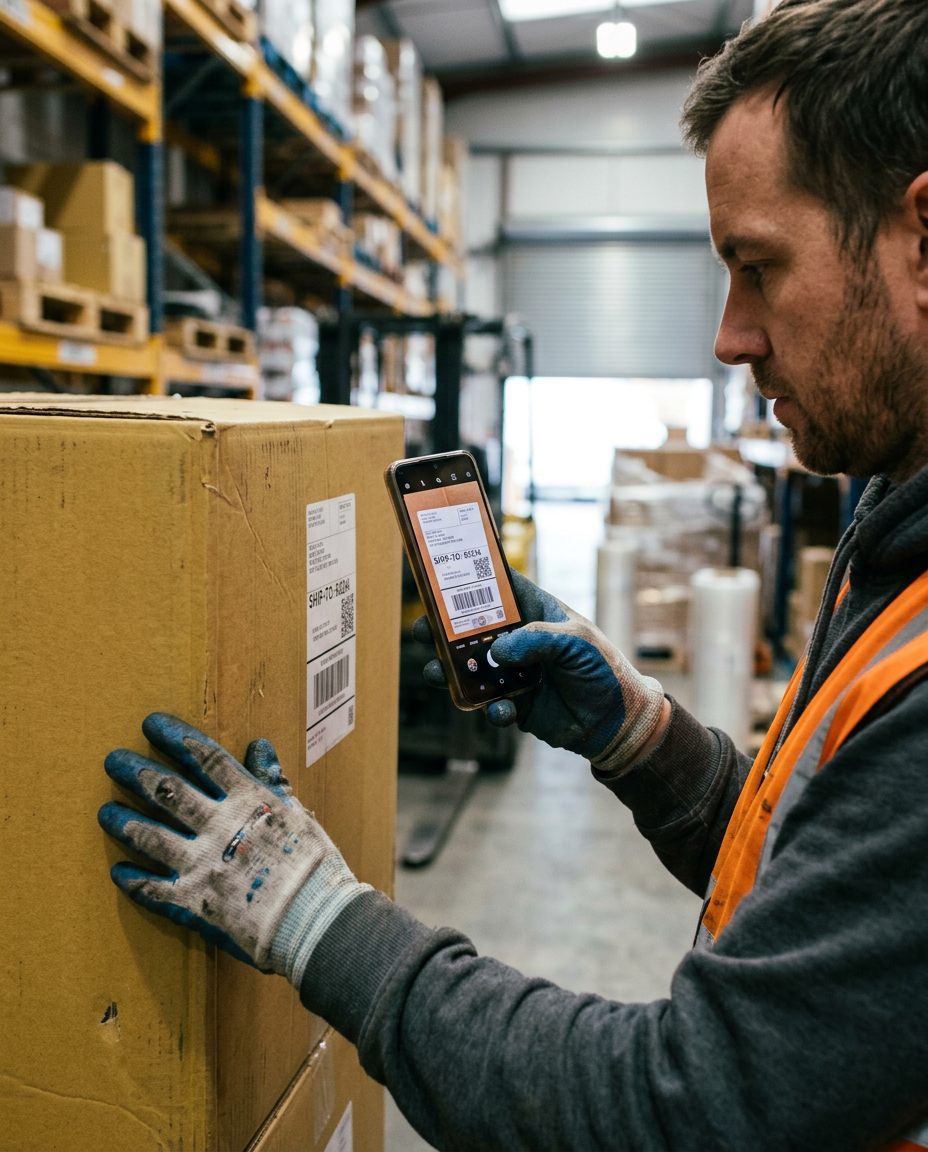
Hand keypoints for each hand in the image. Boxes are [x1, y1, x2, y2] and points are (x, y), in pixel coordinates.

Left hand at [99, 714, 366, 981]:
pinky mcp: (192, 901)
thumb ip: (271, 778)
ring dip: (126, 822)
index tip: (152, 724)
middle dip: (137, 773)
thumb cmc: (312, 864)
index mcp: (247, 800)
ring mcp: (201, 864)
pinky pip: (152, 889)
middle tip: (113, 760)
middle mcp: (218, 826)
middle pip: (169, 791)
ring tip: (105, 811)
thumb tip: (259, 745)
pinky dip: (133, 880)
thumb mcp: (295, 811)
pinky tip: (118, 871)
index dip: (175, 737)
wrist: (314, 918)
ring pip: (152, 835)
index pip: (205, 758)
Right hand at [414, 570, 665, 773]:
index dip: (471, 576)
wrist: (616, 723)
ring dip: (452, 671)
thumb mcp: (577, 643)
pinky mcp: (515, 704)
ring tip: (437, 673)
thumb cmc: (603, 671)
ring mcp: (514, 672)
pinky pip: (489, 704)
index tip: (440, 572)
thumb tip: (497, 650)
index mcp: (536, 612)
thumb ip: (536, 640)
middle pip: (472, 627)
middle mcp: (520, 639)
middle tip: (424, 630)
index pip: (499, 585)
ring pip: (472, 667)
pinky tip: (500, 712)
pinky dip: (489, 709)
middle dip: (444, 628)